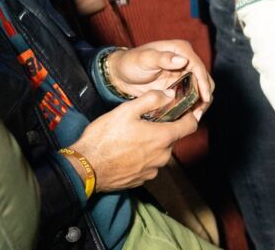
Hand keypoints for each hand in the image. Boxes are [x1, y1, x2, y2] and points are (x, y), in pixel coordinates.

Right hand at [68, 90, 198, 191]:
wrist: (84, 169)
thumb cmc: (104, 138)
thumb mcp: (126, 111)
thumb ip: (152, 99)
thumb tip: (170, 94)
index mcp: (163, 138)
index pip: (191, 125)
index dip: (189, 115)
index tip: (183, 110)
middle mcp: (162, 156)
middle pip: (172, 138)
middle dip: (163, 129)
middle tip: (145, 122)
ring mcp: (152, 170)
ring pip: (160, 152)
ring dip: (152, 144)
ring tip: (132, 137)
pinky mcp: (141, 180)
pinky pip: (148, 164)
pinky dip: (142, 157)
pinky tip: (126, 152)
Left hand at [106, 41, 213, 119]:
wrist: (121, 75)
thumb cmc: (131, 62)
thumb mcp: (144, 59)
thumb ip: (162, 58)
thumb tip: (183, 61)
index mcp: (181, 50)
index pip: (198, 67)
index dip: (203, 83)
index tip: (205, 97)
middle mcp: (186, 61)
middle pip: (204, 79)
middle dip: (205, 95)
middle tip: (199, 113)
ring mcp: (183, 74)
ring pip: (200, 89)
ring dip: (200, 102)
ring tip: (195, 117)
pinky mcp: (179, 86)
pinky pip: (190, 97)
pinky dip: (191, 106)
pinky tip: (188, 117)